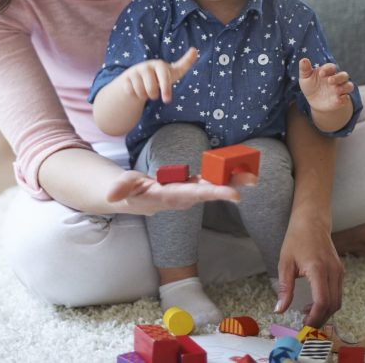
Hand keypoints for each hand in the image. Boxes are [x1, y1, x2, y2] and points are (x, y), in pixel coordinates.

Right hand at [106, 169, 254, 215]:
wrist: (134, 198)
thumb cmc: (129, 192)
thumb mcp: (122, 187)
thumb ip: (121, 188)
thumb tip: (112, 194)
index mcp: (170, 196)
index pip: (194, 194)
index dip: (214, 193)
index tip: (235, 195)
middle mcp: (184, 196)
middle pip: (210, 191)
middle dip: (230, 186)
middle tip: (252, 180)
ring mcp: (189, 191)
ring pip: (214, 185)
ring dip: (233, 180)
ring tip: (253, 174)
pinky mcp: (191, 184)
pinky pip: (210, 178)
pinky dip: (225, 173)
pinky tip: (239, 167)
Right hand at [122, 48, 197, 103]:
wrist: (138, 78)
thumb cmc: (160, 76)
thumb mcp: (173, 71)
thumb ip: (185, 63)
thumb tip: (195, 50)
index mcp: (159, 64)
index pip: (164, 77)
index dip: (166, 89)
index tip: (167, 101)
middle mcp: (146, 66)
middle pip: (151, 90)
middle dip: (153, 95)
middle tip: (154, 93)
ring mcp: (134, 71)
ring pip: (140, 92)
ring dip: (144, 95)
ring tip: (145, 90)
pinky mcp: (125, 78)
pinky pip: (131, 92)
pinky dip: (134, 95)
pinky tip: (136, 89)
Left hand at [275, 216, 343, 326]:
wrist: (311, 220)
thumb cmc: (297, 238)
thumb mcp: (285, 262)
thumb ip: (285, 288)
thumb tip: (279, 309)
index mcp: (318, 268)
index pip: (322, 301)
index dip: (314, 317)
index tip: (304, 325)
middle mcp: (333, 271)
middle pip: (333, 305)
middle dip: (320, 319)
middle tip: (305, 324)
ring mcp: (339, 271)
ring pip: (338, 301)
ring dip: (325, 312)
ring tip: (307, 314)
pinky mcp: (340, 270)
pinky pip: (338, 292)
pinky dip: (328, 302)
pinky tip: (314, 302)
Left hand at [299, 58, 353, 112]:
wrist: (313, 101)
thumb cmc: (310, 85)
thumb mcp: (305, 77)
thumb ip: (305, 69)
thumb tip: (303, 60)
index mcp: (328, 71)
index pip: (332, 67)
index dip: (328, 69)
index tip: (321, 74)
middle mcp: (336, 79)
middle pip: (344, 75)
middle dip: (338, 77)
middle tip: (330, 81)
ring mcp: (340, 89)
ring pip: (349, 86)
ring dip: (344, 87)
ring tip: (336, 90)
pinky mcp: (341, 100)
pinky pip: (346, 99)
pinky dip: (344, 99)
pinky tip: (337, 100)